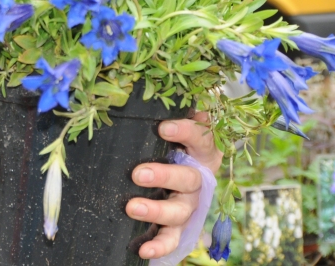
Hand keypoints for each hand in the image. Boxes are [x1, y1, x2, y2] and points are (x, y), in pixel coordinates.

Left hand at [127, 112, 222, 259]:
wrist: (179, 175)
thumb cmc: (173, 143)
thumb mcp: (178, 124)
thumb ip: (176, 107)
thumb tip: (160, 86)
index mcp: (202, 151)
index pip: (202, 139)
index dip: (186, 132)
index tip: (162, 127)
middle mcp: (199, 179)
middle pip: (188, 179)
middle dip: (164, 176)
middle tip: (138, 173)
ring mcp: (189, 204)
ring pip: (180, 211)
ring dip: (157, 210)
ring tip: (132, 207)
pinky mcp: (178, 226)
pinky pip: (172, 238)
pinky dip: (160, 246)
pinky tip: (144, 250)